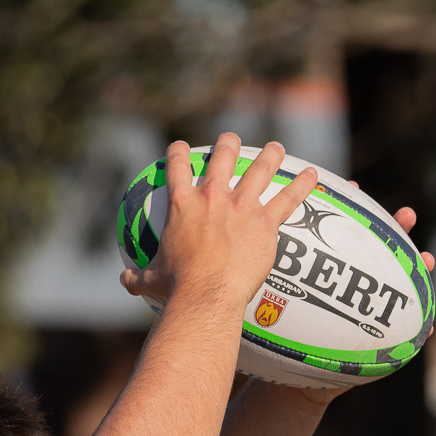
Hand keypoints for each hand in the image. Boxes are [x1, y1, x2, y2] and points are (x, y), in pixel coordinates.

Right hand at [119, 133, 316, 312]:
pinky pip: (289, 199)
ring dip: (270, 155)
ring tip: (276, 148)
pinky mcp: (265, 222)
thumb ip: (137, 277)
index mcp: (183, 204)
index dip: (177, 151)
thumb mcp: (150, 280)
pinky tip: (313, 174)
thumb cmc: (176, 288)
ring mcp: (241, 207)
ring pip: (260, 169)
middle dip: (228, 144)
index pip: (176, 166)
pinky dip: (302, 185)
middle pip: (223, 157)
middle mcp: (212, 196)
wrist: (206, 296)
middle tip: (232, 140)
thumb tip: (122, 282)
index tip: (180, 147)